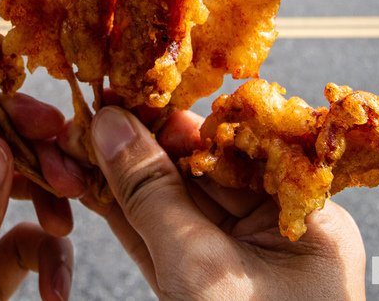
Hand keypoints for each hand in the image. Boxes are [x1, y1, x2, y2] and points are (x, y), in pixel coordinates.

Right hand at [82, 106, 365, 299]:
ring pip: (173, 208)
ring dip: (123, 182)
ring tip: (75, 149)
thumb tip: (113, 128)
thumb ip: (155, 198)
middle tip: (85, 120)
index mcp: (303, 216)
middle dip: (138, 148)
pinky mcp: (208, 290)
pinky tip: (91, 189)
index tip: (120, 96)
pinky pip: (166, 243)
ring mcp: (241, 264)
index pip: (230, 145)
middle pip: (197, 172)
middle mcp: (277, 232)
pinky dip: (128, 220)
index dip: (169, 119)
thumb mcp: (202, 273)